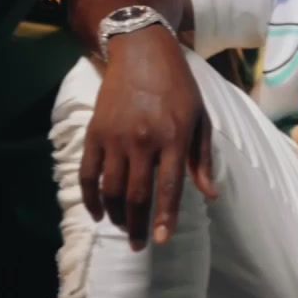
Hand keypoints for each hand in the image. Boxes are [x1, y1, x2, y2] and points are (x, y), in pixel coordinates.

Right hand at [79, 27, 218, 250]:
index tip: (161, 240)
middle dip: (138, 225)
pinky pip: (88, 174)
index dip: (165, 218)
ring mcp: (115, 138)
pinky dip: (91, 198)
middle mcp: (144, 141)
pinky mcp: (95, 134)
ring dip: (117, 215)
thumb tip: (210, 194)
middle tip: (140, 244)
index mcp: (174, 137)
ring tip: (125, 227)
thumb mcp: (201, 117)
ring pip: (112, 189)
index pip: (169, 188)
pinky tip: (99, 212)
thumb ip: (202, 158)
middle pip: (137, 195)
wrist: (140, 52)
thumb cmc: (178, 86)